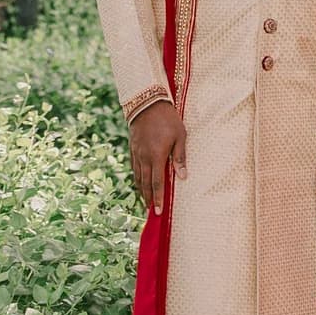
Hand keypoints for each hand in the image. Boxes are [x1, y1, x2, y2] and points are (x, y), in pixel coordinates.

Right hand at [129, 97, 183, 212]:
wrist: (147, 103)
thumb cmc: (168, 119)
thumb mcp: (180, 136)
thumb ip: (180, 157)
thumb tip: (183, 177)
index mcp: (157, 156)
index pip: (157, 183)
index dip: (158, 198)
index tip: (159, 212)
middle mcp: (144, 158)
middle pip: (145, 183)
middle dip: (148, 199)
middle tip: (151, 211)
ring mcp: (137, 153)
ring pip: (138, 177)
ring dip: (142, 190)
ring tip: (146, 201)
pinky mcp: (133, 147)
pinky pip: (134, 167)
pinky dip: (137, 178)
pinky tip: (139, 182)